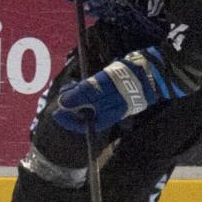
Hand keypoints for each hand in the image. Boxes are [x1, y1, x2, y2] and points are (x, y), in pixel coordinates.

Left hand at [53, 50, 169, 132]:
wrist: (146, 75)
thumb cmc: (120, 85)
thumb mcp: (96, 90)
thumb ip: (79, 97)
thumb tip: (62, 104)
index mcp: (102, 119)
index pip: (79, 126)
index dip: (66, 119)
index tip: (55, 111)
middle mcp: (105, 115)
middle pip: (82, 113)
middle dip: (70, 104)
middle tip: (62, 92)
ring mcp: (110, 104)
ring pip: (88, 103)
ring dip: (77, 95)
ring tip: (69, 85)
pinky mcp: (114, 94)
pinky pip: (95, 96)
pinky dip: (86, 90)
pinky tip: (82, 82)